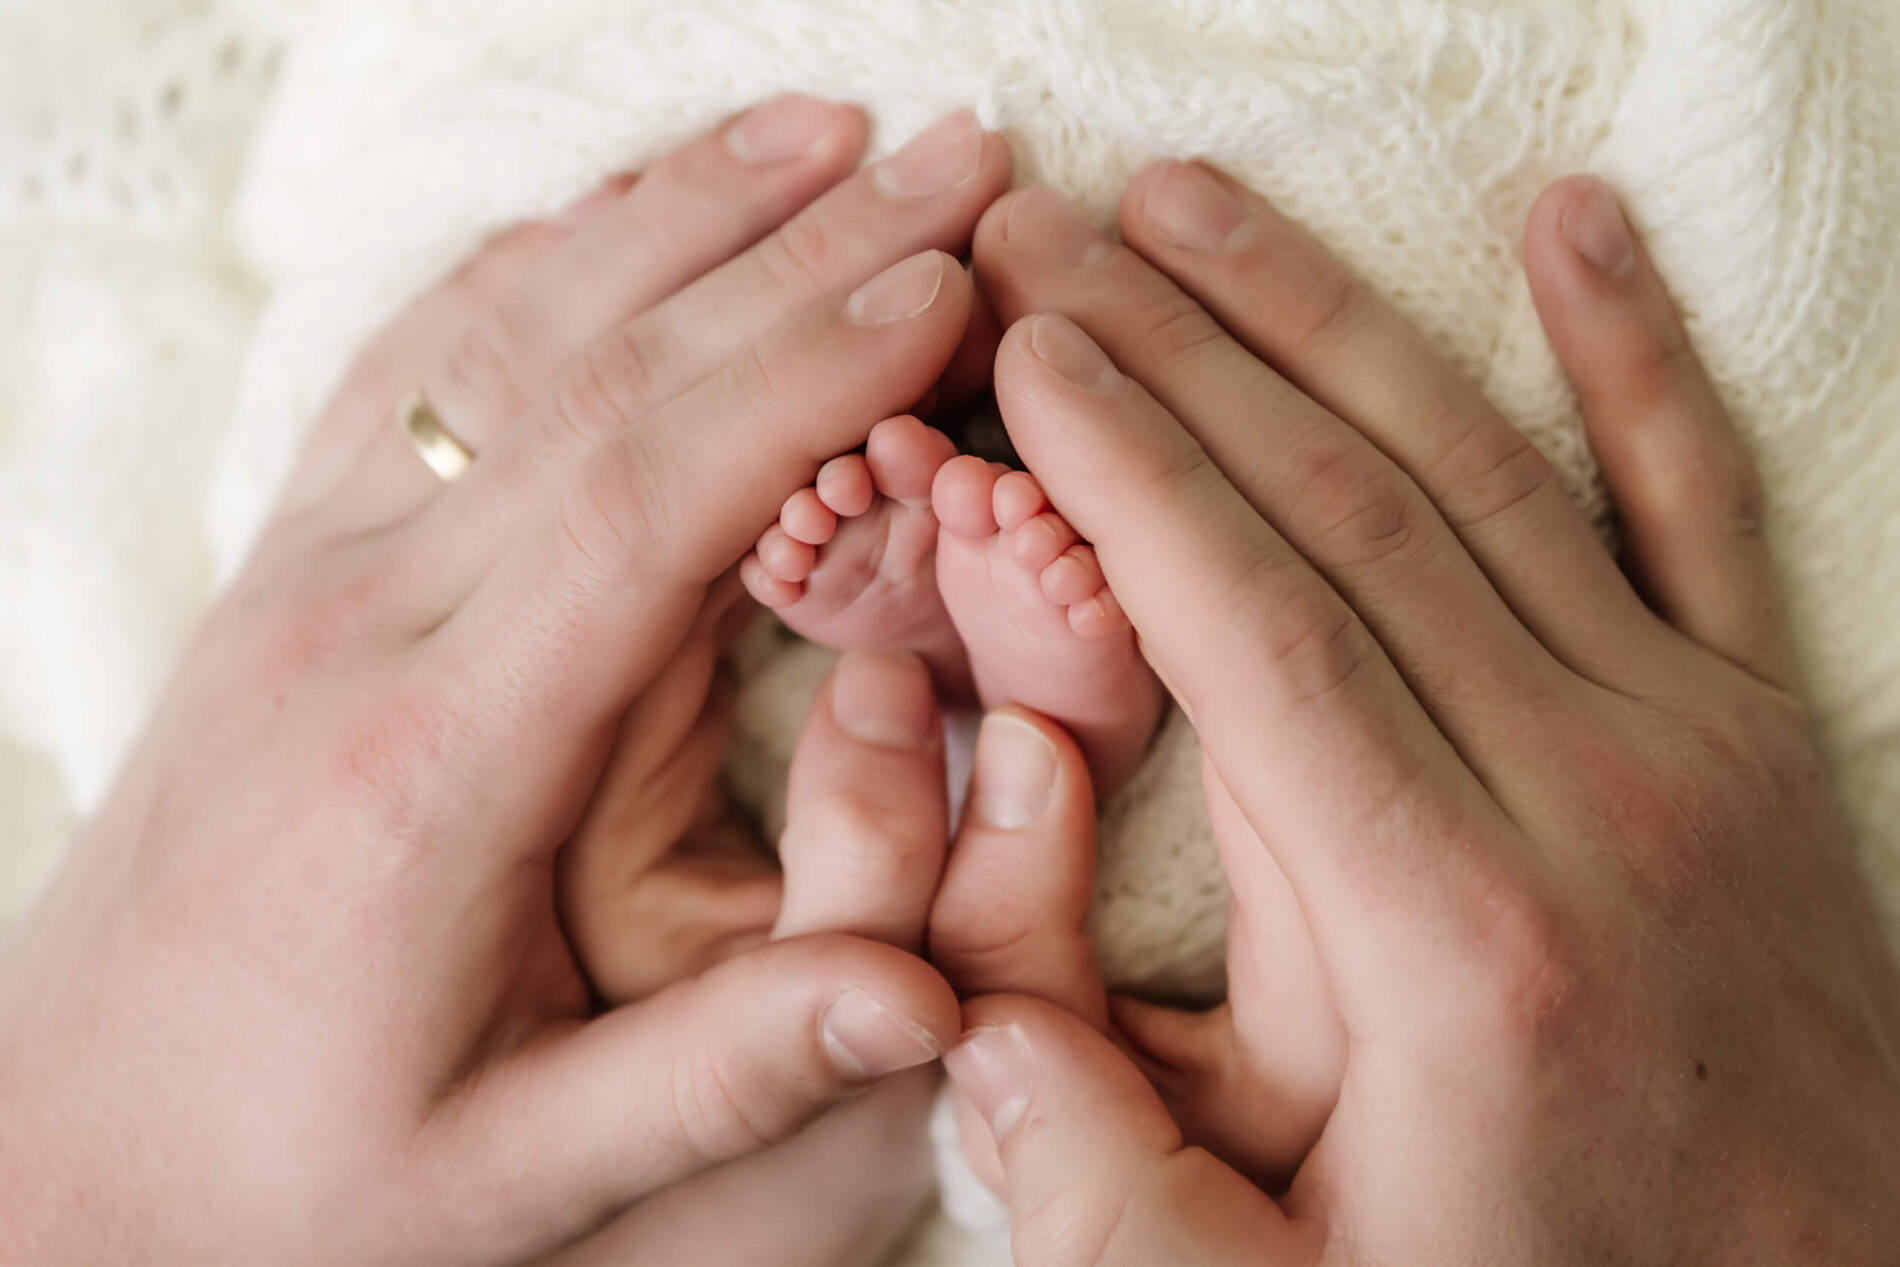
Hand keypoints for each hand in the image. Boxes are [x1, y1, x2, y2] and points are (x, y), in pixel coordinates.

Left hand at [0, 98, 1011, 1261]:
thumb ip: (719, 1083)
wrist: (65, 1167)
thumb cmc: (292, 1186)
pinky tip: (627, 211)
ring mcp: (308, 575)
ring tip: (824, 130)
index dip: (805, 376)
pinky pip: (417, 364)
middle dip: (791, 248)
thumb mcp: (507, 1184)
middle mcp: (358, 625)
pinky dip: (540, 259)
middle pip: (593, 370)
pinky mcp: (289, 571)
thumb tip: (930, 1005)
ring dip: (672, 212)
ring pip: (503, 330)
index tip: (947, 287)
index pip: (640, 501)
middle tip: (954, 157)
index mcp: (432, 764)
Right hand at [948, 167, 1899, 1261]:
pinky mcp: (1761, 732)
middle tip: (1048, 233)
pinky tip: (1577, 223)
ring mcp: (1696, 744)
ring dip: (1326, 316)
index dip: (1127, 467)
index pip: (1257, 628)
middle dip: (1176, 350)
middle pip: (1348, 509)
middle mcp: (1588, 797)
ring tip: (1195, 202)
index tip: (1026, 350)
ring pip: (1486, 469)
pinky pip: (1700, 500)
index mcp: (1455, 935)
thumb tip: (963, 1038)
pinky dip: (1636, 349)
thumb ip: (1112, 1198)